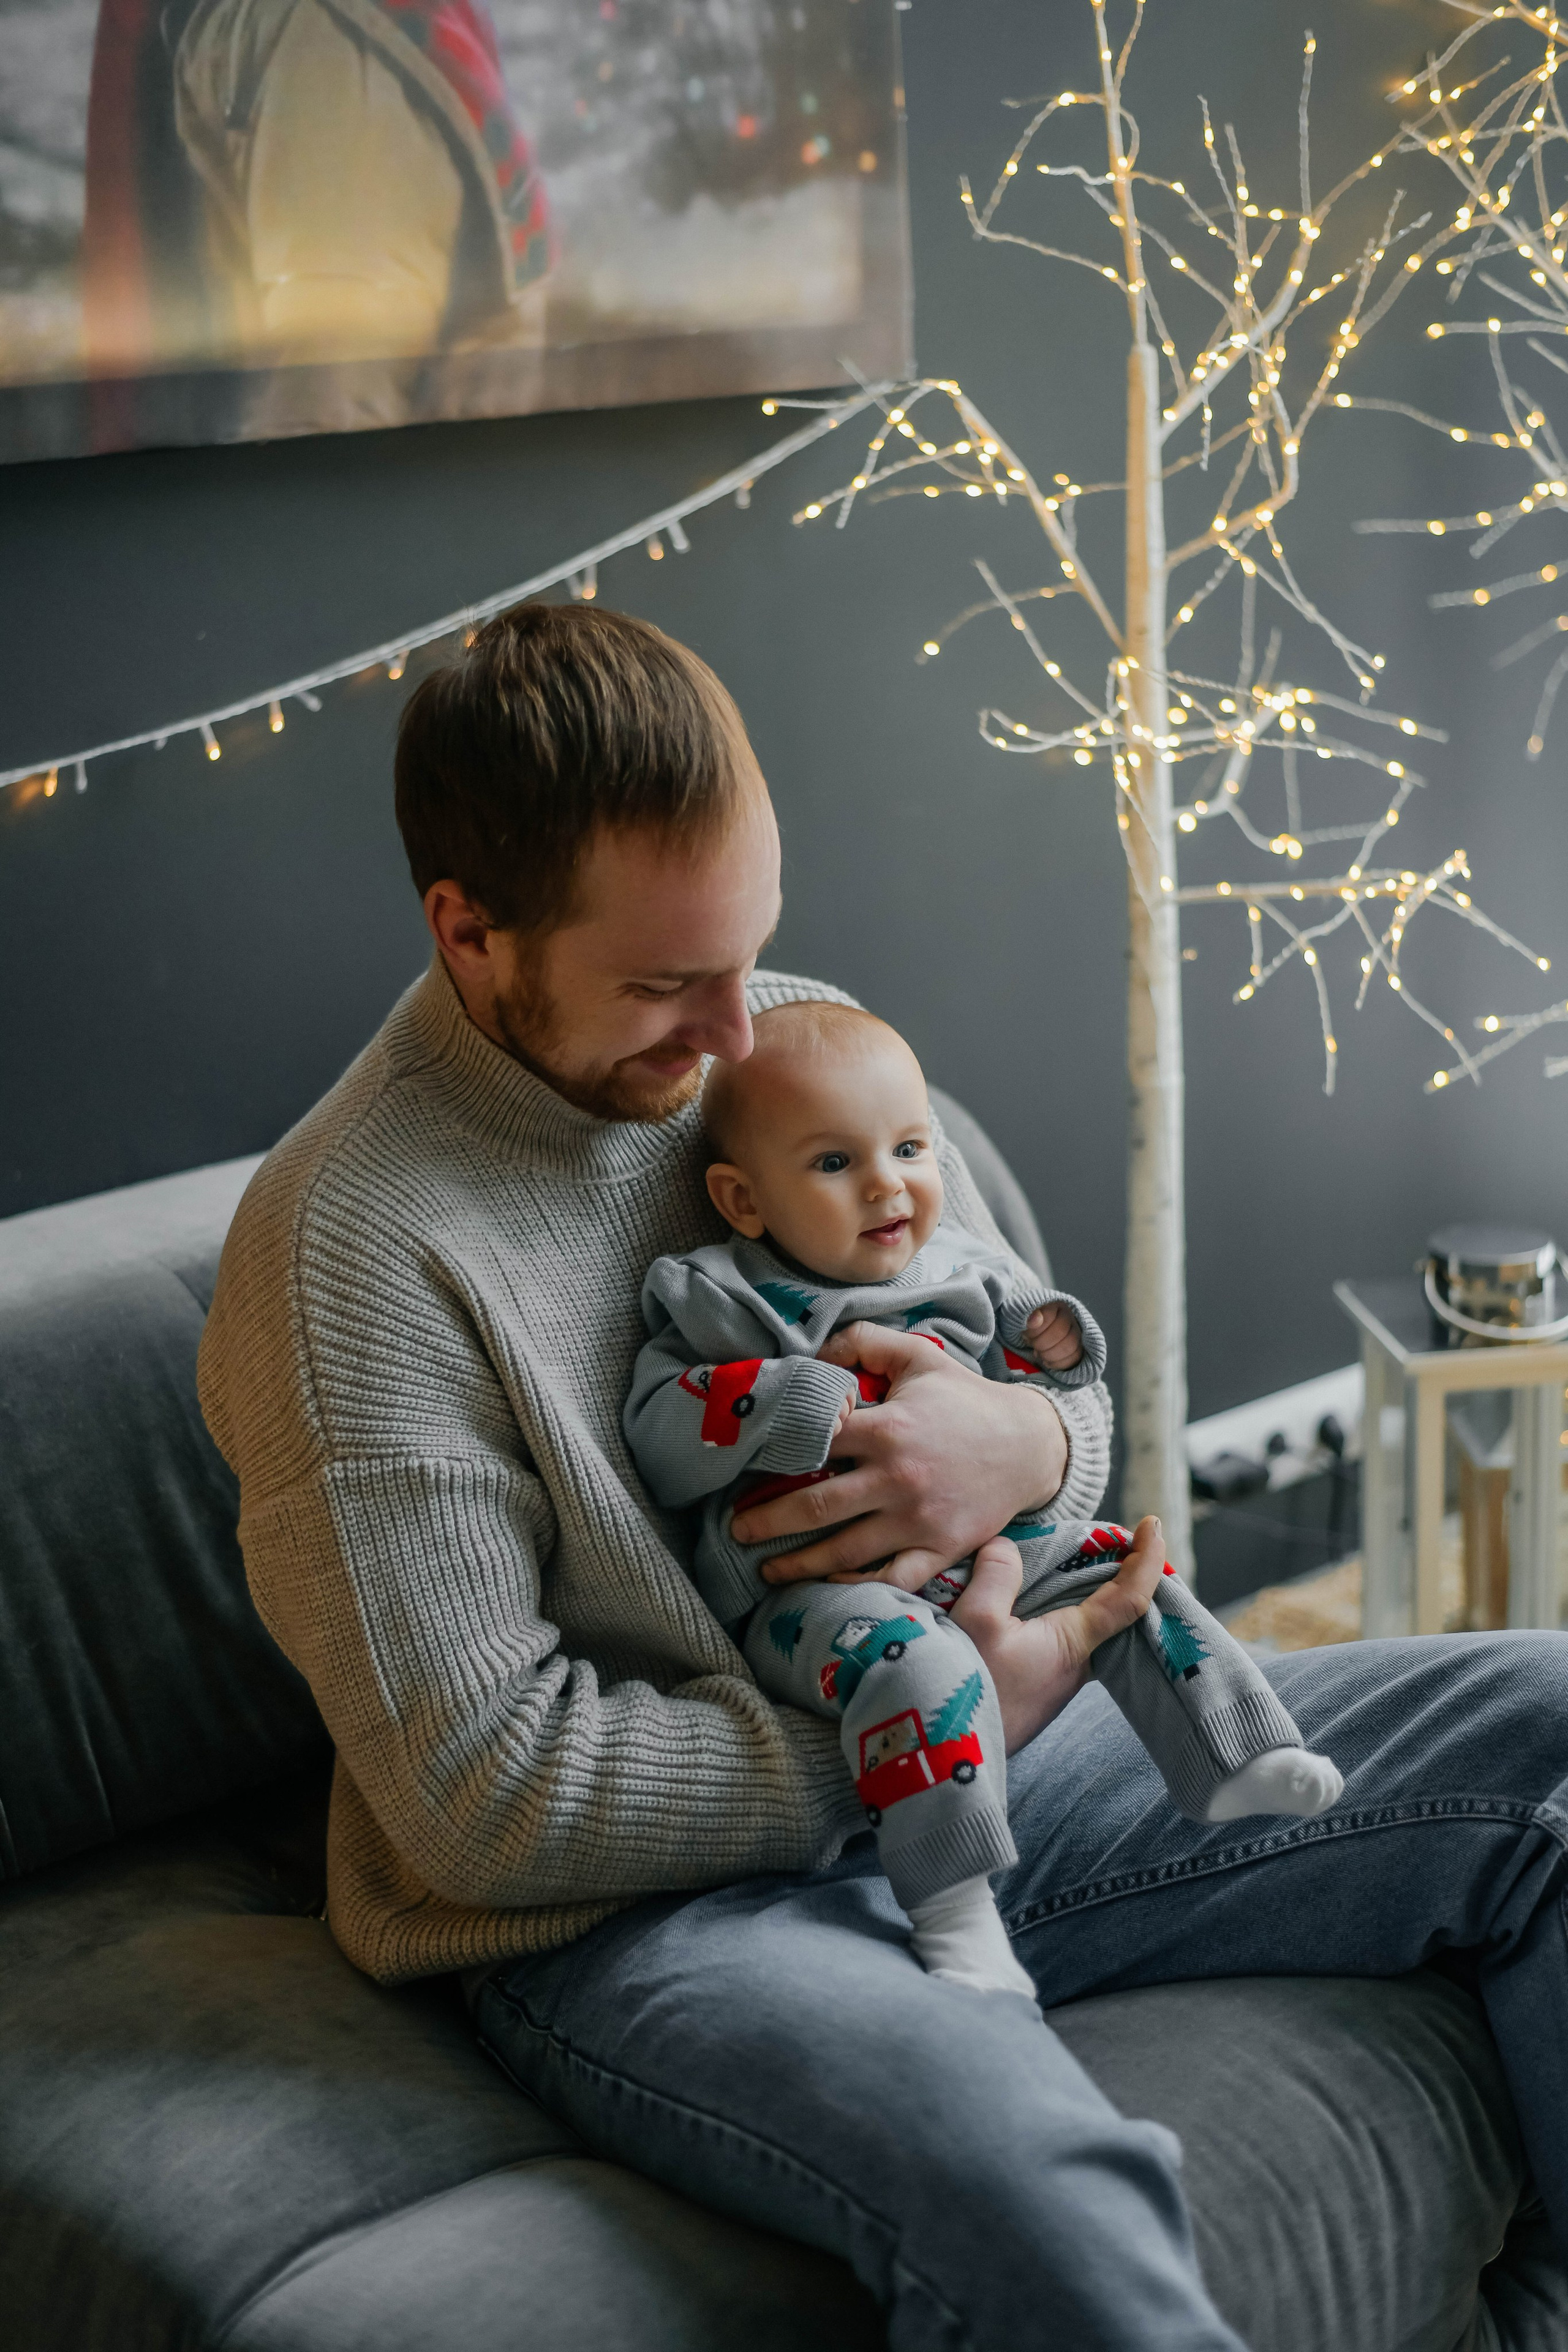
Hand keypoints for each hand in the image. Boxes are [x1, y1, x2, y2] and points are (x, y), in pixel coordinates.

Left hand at [731, 1321, 1068, 1581]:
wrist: (1031, 1445)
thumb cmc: (967, 1399)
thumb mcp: (918, 1356)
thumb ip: (864, 1341)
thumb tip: (814, 1352)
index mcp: (887, 1429)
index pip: (815, 1444)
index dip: (776, 1454)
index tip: (748, 1467)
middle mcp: (897, 1479)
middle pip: (815, 1507)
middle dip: (767, 1521)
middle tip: (737, 1529)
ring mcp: (918, 1520)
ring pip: (844, 1551)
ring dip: (797, 1564)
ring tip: (766, 1567)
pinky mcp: (940, 1549)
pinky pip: (891, 1578)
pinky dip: (857, 1587)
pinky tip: (827, 1588)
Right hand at [951, 1517, 1165, 1753]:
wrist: (940, 1756)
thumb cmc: (965, 1688)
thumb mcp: (975, 1619)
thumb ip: (996, 1573)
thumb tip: (1005, 1547)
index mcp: (1072, 1644)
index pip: (1129, 1599)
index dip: (1147, 1560)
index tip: (1151, 1524)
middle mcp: (1072, 1665)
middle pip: (1111, 1610)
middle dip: (1116, 1570)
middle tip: (1108, 1533)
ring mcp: (1051, 1680)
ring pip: (1078, 1625)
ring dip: (1079, 1591)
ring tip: (1062, 1558)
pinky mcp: (1030, 1688)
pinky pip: (1053, 1639)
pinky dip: (1053, 1610)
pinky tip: (1026, 1598)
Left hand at [1024, 1300, 1082, 1371]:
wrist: (1038, 1335)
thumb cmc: (1031, 1325)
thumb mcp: (1024, 1317)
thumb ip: (1028, 1316)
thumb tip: (1033, 1320)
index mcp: (1057, 1306)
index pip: (1049, 1316)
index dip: (1035, 1329)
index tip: (1025, 1334)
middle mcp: (1070, 1317)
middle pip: (1060, 1332)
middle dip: (1041, 1342)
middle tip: (1032, 1345)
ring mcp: (1077, 1333)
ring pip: (1069, 1346)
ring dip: (1049, 1354)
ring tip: (1038, 1354)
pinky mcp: (1079, 1348)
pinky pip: (1075, 1357)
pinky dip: (1057, 1363)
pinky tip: (1046, 1361)